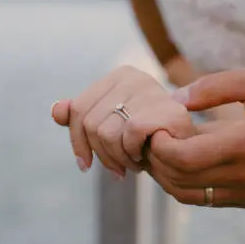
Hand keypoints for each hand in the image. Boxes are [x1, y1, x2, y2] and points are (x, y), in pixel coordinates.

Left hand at [51, 65, 195, 177]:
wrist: (188, 150)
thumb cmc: (148, 140)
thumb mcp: (113, 127)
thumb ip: (84, 118)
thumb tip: (56, 111)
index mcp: (120, 76)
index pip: (78, 109)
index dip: (77, 142)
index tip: (85, 165)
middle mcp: (136, 76)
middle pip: (90, 123)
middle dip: (101, 154)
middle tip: (117, 168)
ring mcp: (152, 90)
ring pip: (106, 133)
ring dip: (118, 158)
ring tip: (132, 163)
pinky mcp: (166, 109)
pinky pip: (128, 136)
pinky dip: (132, 153)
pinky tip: (144, 158)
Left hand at [146, 65, 244, 207]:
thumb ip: (214, 86)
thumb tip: (175, 98)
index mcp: (243, 145)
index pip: (182, 157)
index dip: (159, 145)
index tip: (155, 126)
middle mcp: (242, 177)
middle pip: (178, 179)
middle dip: (156, 160)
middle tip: (150, 138)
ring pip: (188, 196)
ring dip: (166, 177)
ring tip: (161, 152)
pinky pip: (205, 200)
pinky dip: (185, 185)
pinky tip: (183, 164)